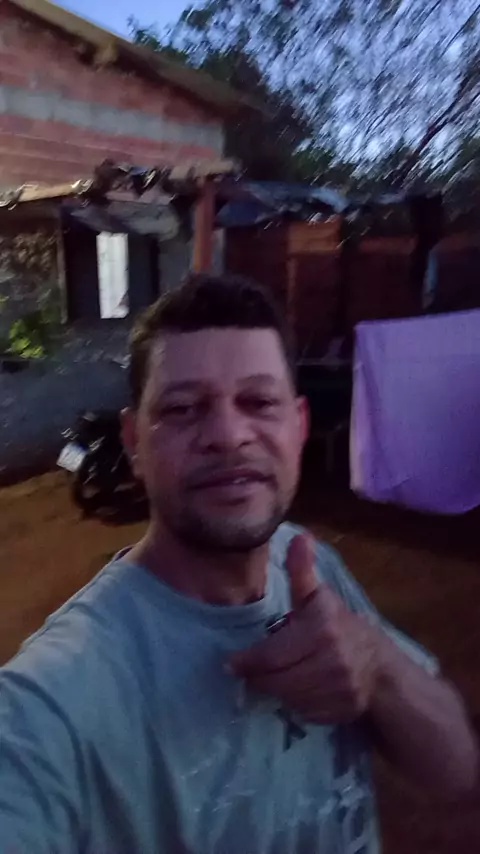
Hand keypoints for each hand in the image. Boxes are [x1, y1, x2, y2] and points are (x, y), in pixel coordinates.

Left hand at [230, 534, 379, 724]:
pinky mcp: (340, 711)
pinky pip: (302, 712)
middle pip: (276, 679)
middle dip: (259, 677)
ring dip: (277, 689)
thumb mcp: (319, 598)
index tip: (231, 663)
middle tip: (250, 671)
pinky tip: (298, 689)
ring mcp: (338, 688)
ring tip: (276, 677)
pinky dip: (295, 704)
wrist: (380, 668)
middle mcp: (331, 659)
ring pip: (287, 697)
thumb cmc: (341, 627)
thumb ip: (302, 571)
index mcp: (321, 628)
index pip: (272, 654)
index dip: (247, 661)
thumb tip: (300, 536)